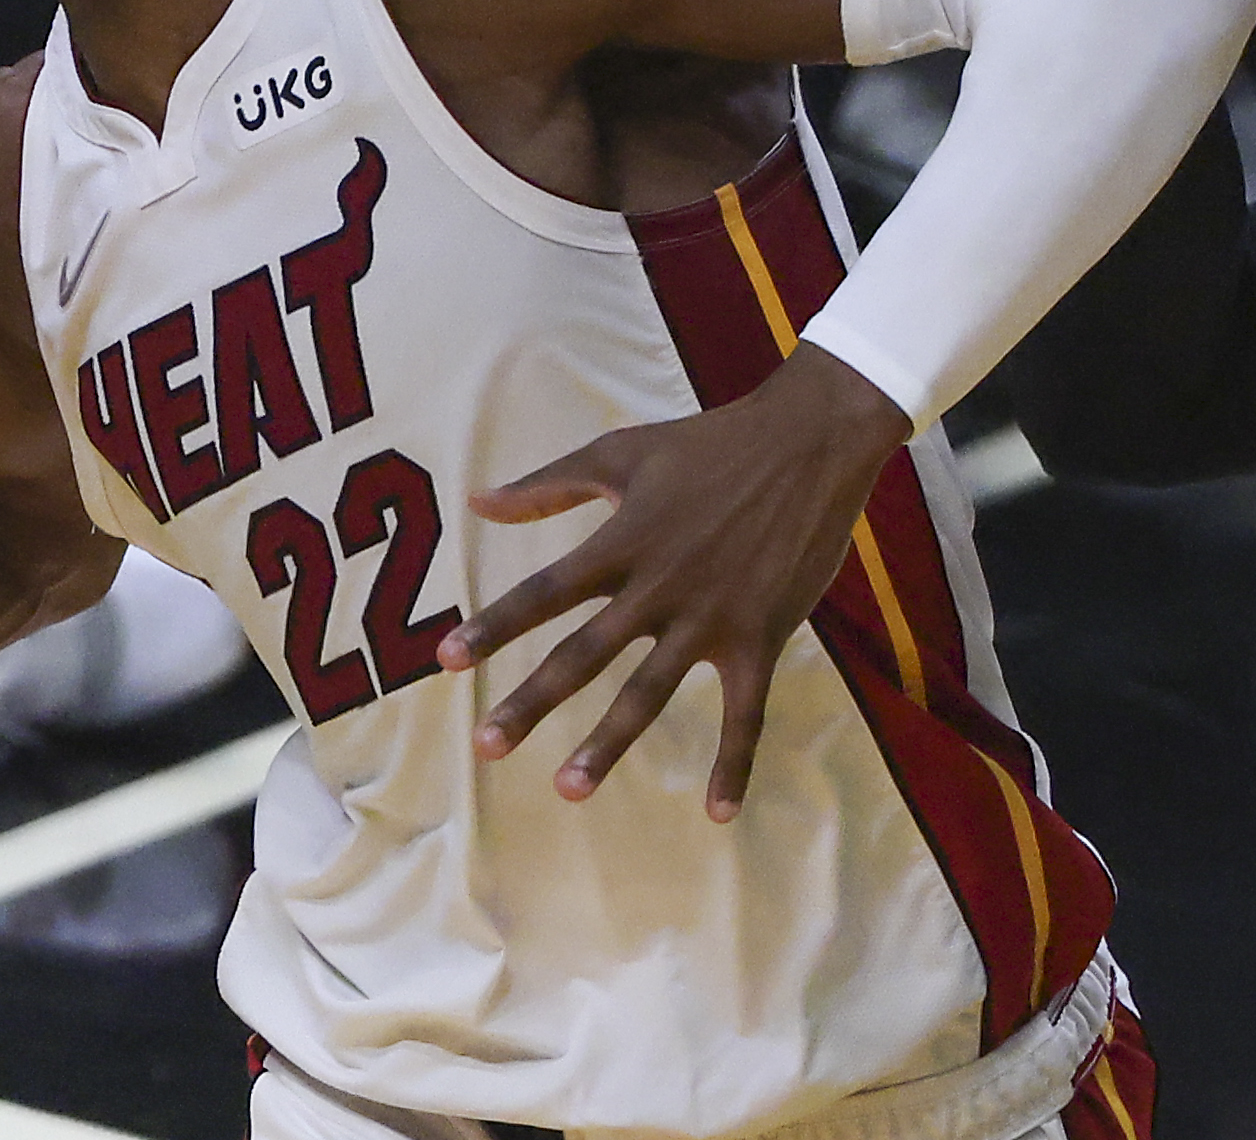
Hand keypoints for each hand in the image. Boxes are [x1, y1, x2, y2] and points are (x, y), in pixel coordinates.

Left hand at [438, 346, 908, 817]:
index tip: (445, 662)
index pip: (545, 592)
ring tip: (568, 787)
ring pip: (650, 690)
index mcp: (624, 542)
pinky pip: (747, 712)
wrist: (810, 442)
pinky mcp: (761, 636)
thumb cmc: (710, 443)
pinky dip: (735, 764)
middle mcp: (659, 586)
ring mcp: (711, 616)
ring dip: (609, 743)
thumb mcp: (622, 454)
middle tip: (486, 747)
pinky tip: (719, 814)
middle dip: (533, 702)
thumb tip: (477, 501)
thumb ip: (550, 484)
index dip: (494, 626)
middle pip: (585, 654)